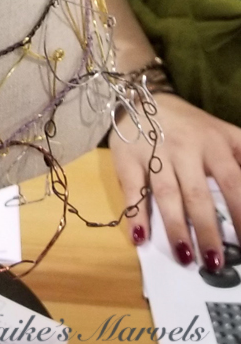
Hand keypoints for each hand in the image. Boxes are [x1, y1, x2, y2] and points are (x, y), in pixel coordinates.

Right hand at [109, 92, 240, 270]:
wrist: (145, 96)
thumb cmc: (192, 126)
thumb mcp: (224, 134)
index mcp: (214, 144)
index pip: (233, 182)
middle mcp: (186, 148)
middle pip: (198, 193)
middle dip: (207, 230)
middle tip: (214, 264)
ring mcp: (155, 152)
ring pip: (167, 194)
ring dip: (176, 227)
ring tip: (185, 258)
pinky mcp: (128, 157)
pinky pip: (132, 188)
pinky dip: (135, 213)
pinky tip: (140, 238)